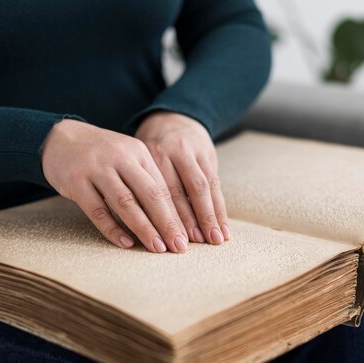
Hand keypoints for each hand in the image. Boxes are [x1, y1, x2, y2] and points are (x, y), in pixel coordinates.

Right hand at [41, 119, 187, 252]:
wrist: (59, 138)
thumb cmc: (101, 155)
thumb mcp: (127, 158)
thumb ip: (146, 180)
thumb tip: (172, 217)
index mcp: (138, 152)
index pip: (163, 187)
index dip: (177, 214)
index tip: (187, 237)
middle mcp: (120, 158)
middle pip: (149, 194)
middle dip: (166, 223)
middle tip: (178, 247)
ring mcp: (97, 168)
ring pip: (125, 203)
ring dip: (143, 228)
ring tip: (157, 247)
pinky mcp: (76, 181)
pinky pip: (97, 209)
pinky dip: (112, 228)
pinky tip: (125, 243)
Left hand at [134, 111, 229, 244]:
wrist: (172, 116)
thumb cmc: (150, 148)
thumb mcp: (140, 160)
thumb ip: (141, 187)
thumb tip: (141, 225)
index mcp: (152, 153)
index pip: (161, 190)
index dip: (167, 217)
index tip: (170, 239)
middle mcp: (175, 151)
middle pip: (185, 190)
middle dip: (192, 219)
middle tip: (195, 245)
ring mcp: (195, 151)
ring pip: (204, 187)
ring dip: (211, 215)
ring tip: (215, 239)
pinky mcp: (210, 154)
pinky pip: (216, 184)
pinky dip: (220, 207)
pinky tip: (223, 226)